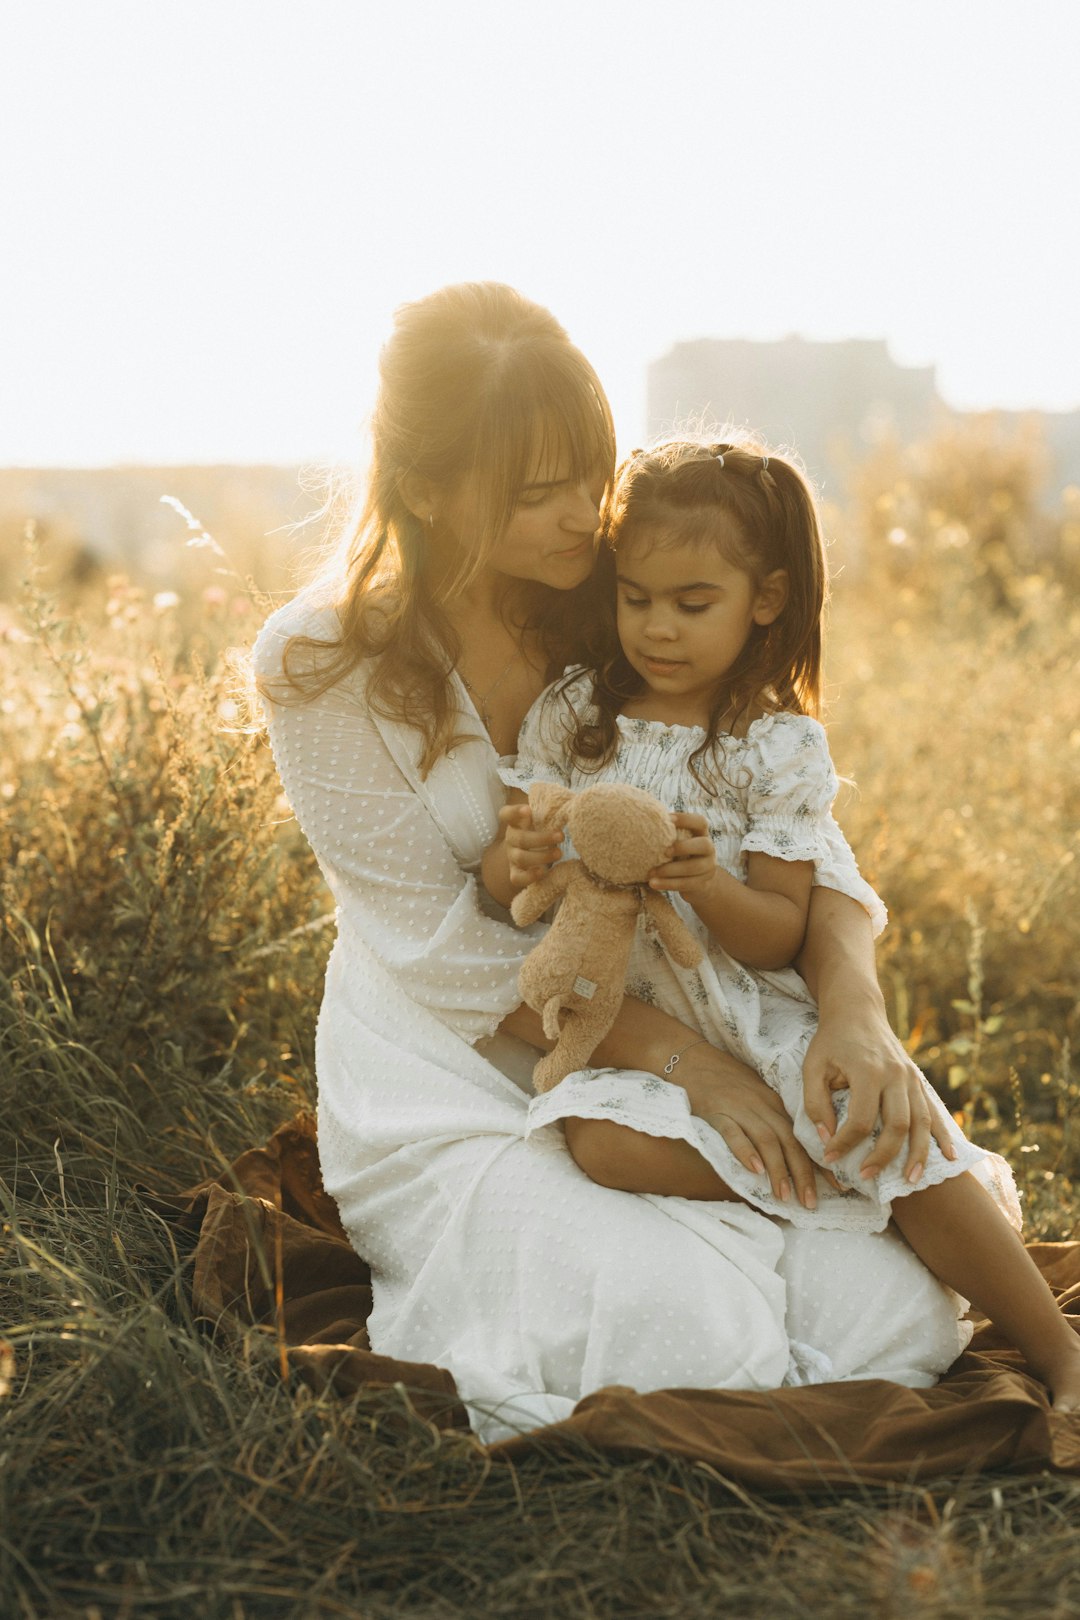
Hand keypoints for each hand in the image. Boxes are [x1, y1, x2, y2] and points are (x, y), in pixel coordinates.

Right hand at [499, 802, 562, 890]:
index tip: (528, 809)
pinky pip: (517, 878)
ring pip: (520, 857)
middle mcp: (511, 838)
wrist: (533, 852)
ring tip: (559, 853)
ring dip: (541, 856)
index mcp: (516, 822)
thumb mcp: (544, 818)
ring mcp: (512, 857)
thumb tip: (574, 803)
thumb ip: (552, 811)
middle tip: (561, 836)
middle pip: (519, 838)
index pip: (506, 814)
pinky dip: (529, 876)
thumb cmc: (543, 829)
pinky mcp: (516, 873)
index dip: (514, 812)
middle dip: (542, 838)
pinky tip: (544, 872)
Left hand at [648, 812, 717, 899]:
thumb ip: (668, 835)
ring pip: (693, 868)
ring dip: (670, 870)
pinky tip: (654, 883)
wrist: (696, 883)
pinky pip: (686, 884)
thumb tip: (643, 820)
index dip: (686, 819)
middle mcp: (709, 850)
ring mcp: (708, 868)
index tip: (667, 819)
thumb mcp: (678, 843)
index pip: (700, 822)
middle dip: (683, 847)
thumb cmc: (680, 857)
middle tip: (664, 852)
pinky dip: (668, 884)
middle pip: (704, 845)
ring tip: (651, 873)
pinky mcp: (703, 884)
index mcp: (701, 835)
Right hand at [677, 1042, 822, 1210]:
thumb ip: (771, 1120)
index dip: (820, 1163)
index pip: (802, 1137)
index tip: (837, 1186)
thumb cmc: (723, 1081)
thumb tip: (790, 1154)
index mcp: (774, 1105)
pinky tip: (755, 1170)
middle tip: (811, 1202)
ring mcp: (739, 1109)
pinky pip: (733, 1133)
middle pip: (789, 1142)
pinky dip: (746, 1151)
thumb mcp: (755, 1096)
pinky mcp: (716, 1112)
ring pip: (767, 1140)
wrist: (691, 1059)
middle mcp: (762, 1106)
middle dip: (804, 1174)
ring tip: (785, 1196)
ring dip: (778, 1169)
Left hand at [802, 1005, 958, 1183]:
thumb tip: (827, 1139)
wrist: (857, 1011)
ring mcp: (911, 1077)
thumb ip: (815, 1103)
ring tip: (911, 1181)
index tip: (829, 1157)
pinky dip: (942, 1135)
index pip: (861, 1119)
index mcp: (868, 1071)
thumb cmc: (830, 1041)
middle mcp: (895, 1075)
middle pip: (897, 1124)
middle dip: (884, 1156)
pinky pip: (934, 1111)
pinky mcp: (918, 1080)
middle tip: (866, 1177)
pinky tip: (949, 1156)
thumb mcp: (812, 1067)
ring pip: (921, 1121)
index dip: (845, 1143)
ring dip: (918, 1154)